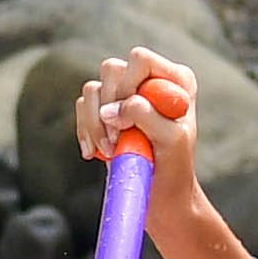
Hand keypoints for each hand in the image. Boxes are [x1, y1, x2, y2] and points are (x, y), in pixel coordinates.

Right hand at [78, 50, 206, 210]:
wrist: (161, 198)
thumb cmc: (175, 169)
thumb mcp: (171, 141)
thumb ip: (147, 115)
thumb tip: (113, 108)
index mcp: (175, 80)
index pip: (140, 60)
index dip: (128, 87)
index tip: (128, 120)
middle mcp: (150, 80)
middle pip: (112, 70)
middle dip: (109, 108)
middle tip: (118, 141)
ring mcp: (126, 95)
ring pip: (93, 89)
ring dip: (96, 124)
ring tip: (112, 152)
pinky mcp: (106, 111)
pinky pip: (82, 107)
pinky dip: (85, 132)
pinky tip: (96, 154)